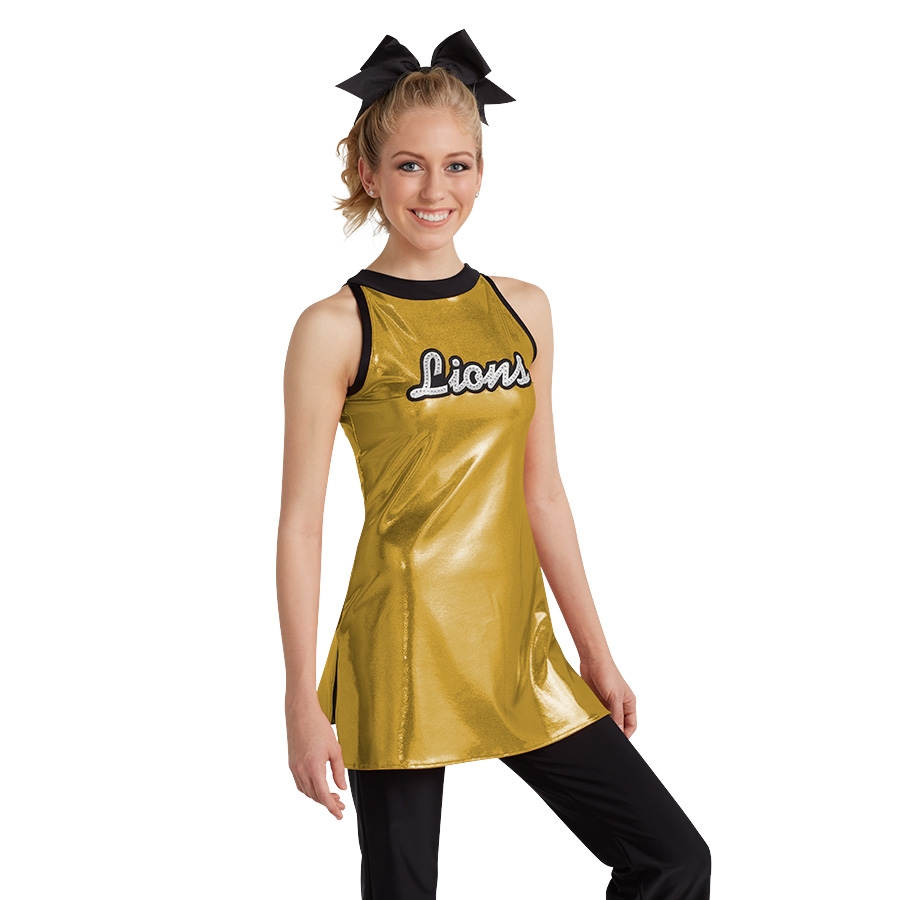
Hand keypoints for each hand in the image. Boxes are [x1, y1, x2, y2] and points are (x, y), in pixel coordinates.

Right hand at [287, 703, 348, 819]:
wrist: (301, 713)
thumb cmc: (319, 727)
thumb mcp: (335, 749)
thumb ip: (339, 771)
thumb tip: (342, 788)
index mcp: (314, 768)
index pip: (324, 796)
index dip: (332, 808)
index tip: (340, 815)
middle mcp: (301, 771)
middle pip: (315, 796)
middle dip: (328, 803)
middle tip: (341, 805)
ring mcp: (294, 768)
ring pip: (306, 791)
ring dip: (319, 797)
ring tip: (332, 797)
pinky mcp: (292, 764)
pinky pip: (300, 784)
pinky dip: (310, 790)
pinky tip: (318, 787)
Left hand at [580, 657, 636, 738]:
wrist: (592, 660)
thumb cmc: (608, 673)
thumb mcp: (614, 696)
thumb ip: (617, 715)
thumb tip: (619, 732)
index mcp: (629, 703)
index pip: (631, 725)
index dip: (626, 734)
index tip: (618, 742)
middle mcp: (620, 704)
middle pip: (619, 724)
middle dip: (614, 730)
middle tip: (606, 736)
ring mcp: (608, 703)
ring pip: (607, 720)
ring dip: (603, 723)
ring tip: (598, 725)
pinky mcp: (597, 700)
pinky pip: (597, 714)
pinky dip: (595, 717)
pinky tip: (591, 718)